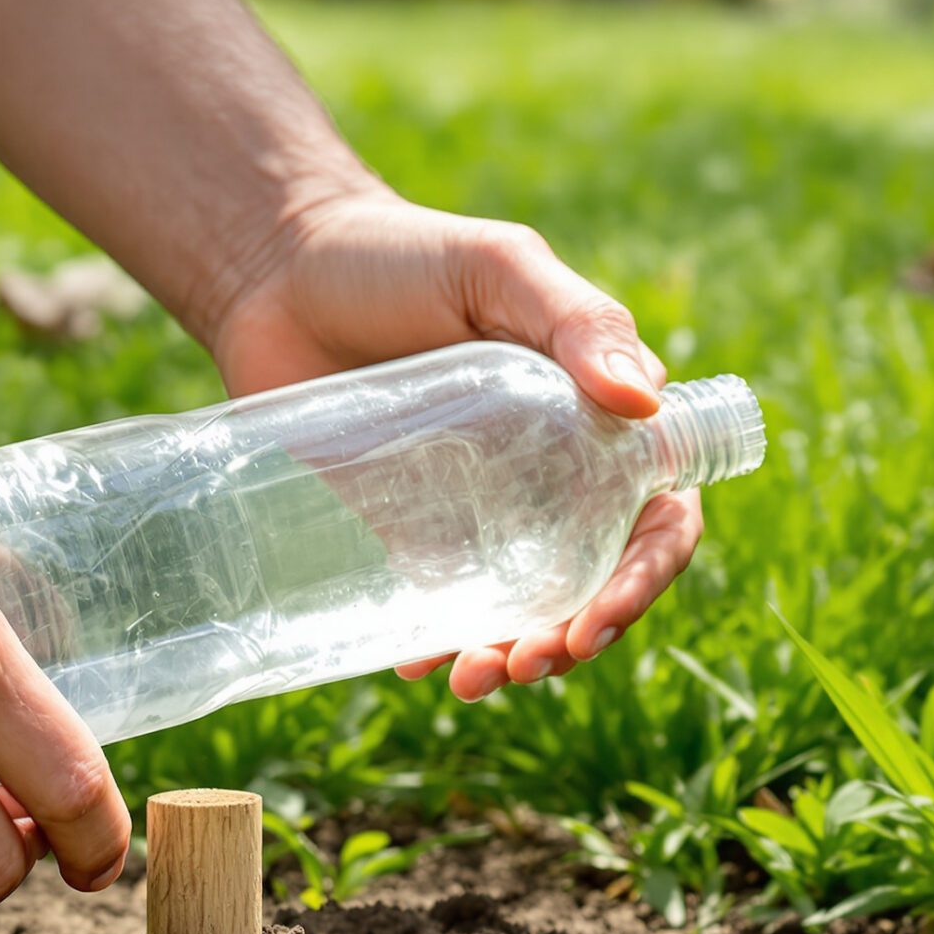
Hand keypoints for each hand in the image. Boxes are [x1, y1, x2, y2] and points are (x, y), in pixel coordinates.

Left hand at [207, 189, 703, 701]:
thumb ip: (574, 321)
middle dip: (572, 639)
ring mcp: (480, 508)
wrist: (276, 272)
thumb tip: (644, 402)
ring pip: (523, 607)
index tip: (595, 620)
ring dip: (510, 655)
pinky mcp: (407, 527)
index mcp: (599, 417)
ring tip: (471, 679)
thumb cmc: (402, 254)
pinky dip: (436, 643)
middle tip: (522, 665)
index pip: (657, 515)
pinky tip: (412, 660)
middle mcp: (554, 473)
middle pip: (594, 581)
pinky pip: (441, 604)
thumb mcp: (499, 268)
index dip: (643, 576)